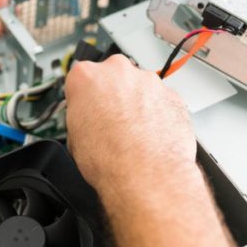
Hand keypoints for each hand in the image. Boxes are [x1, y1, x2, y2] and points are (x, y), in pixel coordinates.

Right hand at [64, 56, 198, 198]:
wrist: (145, 174)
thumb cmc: (110, 158)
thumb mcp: (74, 138)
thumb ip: (82, 117)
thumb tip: (87, 123)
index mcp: (86, 76)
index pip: (81, 79)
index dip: (85, 98)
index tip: (89, 109)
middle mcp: (118, 72)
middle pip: (114, 77)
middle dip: (114, 96)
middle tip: (111, 122)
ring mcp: (148, 81)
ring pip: (140, 88)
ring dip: (137, 105)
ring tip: (133, 134)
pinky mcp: (172, 95)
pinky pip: (162, 101)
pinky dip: (157, 115)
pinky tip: (150, 137)